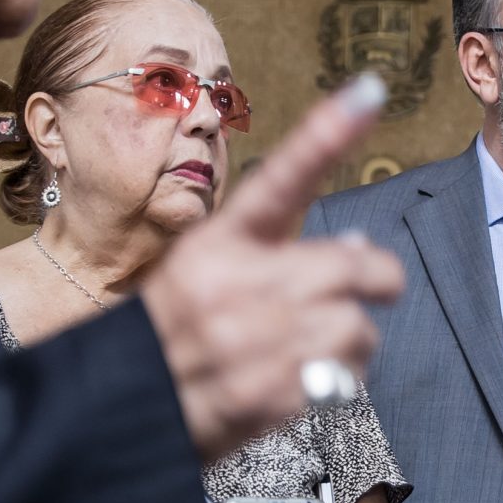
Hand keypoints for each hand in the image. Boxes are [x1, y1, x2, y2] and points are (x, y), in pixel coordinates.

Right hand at [142, 75, 405, 461]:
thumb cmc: (172, 337)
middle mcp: (238, 285)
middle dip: (376, 280)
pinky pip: (348, 377)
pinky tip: (302, 382)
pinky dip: (338, 380)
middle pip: (354, 264)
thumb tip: (360, 247)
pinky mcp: (274, 393)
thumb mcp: (204, 276)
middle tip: (372, 289)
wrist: (126, 412)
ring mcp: (258, 340)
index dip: (328, 133)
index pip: (281, 178)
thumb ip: (278, 257)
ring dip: (353, 340)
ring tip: (313, 348)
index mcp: (218, 244)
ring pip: (359, 326)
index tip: (369, 90)